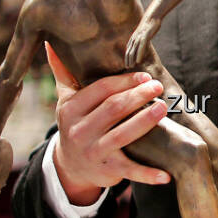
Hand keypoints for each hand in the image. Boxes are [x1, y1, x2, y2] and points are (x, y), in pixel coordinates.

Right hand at [45, 43, 170, 201]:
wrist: (70, 166)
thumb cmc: (76, 123)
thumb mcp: (66, 100)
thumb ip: (63, 73)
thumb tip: (51, 42)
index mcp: (71, 109)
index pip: (100, 90)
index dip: (124, 81)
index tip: (145, 76)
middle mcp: (79, 131)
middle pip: (113, 109)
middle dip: (138, 96)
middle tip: (159, 87)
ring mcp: (93, 152)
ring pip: (122, 135)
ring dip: (145, 121)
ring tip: (164, 108)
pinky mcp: (107, 172)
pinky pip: (130, 171)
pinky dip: (148, 174)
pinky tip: (166, 175)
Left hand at [125, 18, 158, 68]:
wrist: (152, 17)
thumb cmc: (149, 26)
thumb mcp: (143, 33)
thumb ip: (141, 40)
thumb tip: (141, 46)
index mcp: (133, 38)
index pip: (128, 50)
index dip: (126, 58)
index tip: (126, 65)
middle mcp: (134, 39)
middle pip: (129, 51)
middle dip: (127, 60)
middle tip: (127, 68)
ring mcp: (139, 38)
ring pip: (133, 51)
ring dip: (131, 60)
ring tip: (131, 67)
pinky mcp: (145, 37)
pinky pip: (141, 48)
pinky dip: (139, 55)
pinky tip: (138, 61)